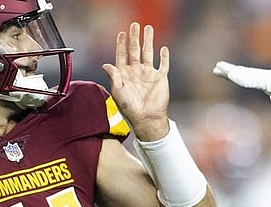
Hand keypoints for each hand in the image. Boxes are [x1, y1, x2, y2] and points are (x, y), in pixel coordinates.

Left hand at [102, 22, 169, 140]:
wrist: (146, 118)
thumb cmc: (130, 108)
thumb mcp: (118, 91)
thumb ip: (114, 77)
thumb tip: (106, 64)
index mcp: (124, 74)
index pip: (122, 55)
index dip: (121, 44)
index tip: (121, 33)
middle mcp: (136, 71)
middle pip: (135, 50)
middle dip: (134, 37)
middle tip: (134, 24)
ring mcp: (148, 74)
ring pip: (148, 53)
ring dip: (148, 41)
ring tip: (148, 29)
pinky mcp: (160, 78)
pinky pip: (163, 64)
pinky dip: (164, 56)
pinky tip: (163, 48)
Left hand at [213, 61, 270, 117]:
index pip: (250, 79)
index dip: (238, 76)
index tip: (227, 73)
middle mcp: (270, 77)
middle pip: (246, 74)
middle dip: (231, 71)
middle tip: (217, 67)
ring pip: (248, 75)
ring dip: (233, 73)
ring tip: (219, 69)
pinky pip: (255, 81)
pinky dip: (243, 78)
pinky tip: (232, 76)